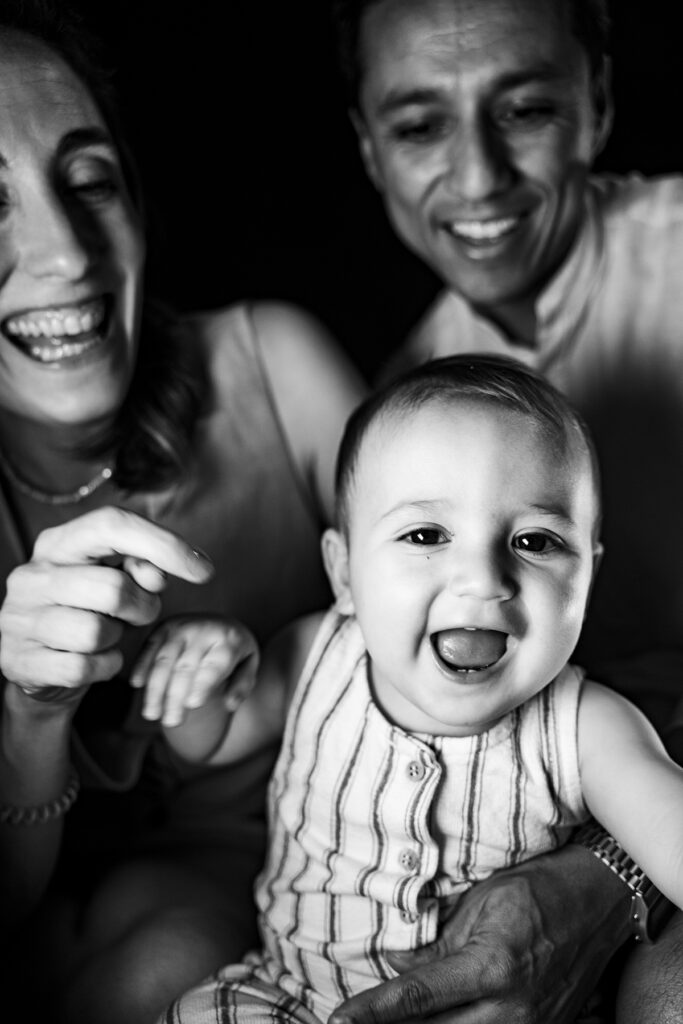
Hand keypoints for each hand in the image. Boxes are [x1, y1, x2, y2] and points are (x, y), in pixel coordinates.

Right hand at [0, 506, 212, 696]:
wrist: (42, 665)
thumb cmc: (90, 611)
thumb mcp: (117, 581)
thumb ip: (142, 567)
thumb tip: (159, 574)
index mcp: (57, 543)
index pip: (112, 524)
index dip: (164, 544)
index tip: (204, 571)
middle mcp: (32, 575)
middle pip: (114, 587)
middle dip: (142, 607)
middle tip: (138, 614)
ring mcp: (19, 619)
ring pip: (96, 632)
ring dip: (117, 638)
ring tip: (108, 634)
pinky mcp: (20, 661)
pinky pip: (84, 667)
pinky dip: (104, 667)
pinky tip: (96, 660)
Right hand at [131, 615, 257, 726]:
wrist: (223, 623)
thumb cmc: (235, 654)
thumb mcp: (248, 667)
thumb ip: (242, 686)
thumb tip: (230, 705)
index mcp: (229, 640)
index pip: (214, 666)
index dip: (203, 684)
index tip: (192, 704)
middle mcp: (204, 629)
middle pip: (186, 668)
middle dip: (175, 696)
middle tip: (171, 722)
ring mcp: (182, 626)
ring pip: (164, 660)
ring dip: (155, 688)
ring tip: (151, 714)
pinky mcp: (164, 627)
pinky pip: (150, 647)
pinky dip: (142, 664)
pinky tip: (137, 684)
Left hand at [330, 844, 629, 1023]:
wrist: (598, 901)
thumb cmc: (537, 889)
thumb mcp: (480, 903)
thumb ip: (438, 945)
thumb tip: (397, 967)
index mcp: (490, 968)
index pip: (415, 997)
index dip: (371, 1012)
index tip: (339, 1021)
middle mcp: (511, 1010)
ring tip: (390, 1022)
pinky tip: (439, 1018)